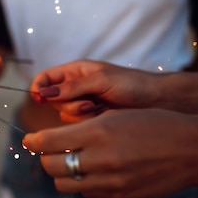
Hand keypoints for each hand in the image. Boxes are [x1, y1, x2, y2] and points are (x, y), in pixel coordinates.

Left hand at [23, 109, 197, 197]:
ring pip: (65, 184)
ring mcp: (111, 181)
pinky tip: (92, 170)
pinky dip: (82, 182)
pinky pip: (87, 192)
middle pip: (51, 165)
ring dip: (61, 172)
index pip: (48, 141)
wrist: (191, 148)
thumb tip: (52, 138)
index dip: (33, 141)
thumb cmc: (152, 123)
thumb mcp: (114, 116)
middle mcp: (101, 158)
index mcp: (96, 132)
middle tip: (48, 150)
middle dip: (45, 157)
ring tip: (69, 160)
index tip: (30, 139)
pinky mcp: (120, 195)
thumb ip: (82, 127)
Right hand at [30, 60, 160, 122]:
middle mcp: (76, 88)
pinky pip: (78, 125)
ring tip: (100, 108)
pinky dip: (89, 122)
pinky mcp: (92, 121)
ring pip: (65, 115)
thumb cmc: (133, 84)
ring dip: (80, 114)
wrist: (158, 103)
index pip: (46, 78)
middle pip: (54, 100)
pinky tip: (104, 117)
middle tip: (89, 104)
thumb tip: (45, 93)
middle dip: (68, 104)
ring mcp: (84, 105)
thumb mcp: (101, 80)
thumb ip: (73, 86)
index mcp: (76, 72)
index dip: (39, 87)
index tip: (40, 98)